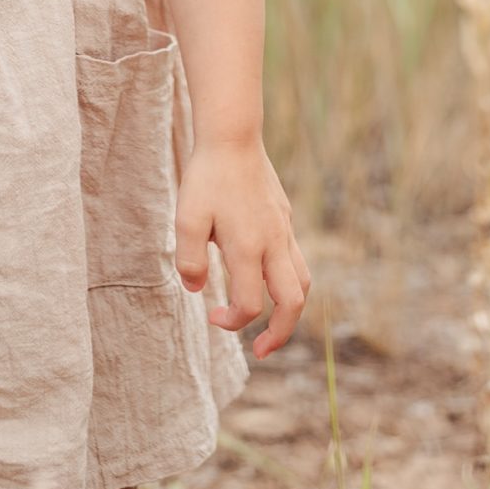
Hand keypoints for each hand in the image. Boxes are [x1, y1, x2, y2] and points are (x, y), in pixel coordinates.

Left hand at [174, 136, 310, 358]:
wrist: (233, 137)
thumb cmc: (207, 178)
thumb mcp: (186, 218)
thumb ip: (190, 260)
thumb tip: (198, 290)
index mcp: (249, 247)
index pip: (250, 304)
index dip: (232, 322)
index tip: (211, 315)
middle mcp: (273, 243)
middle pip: (293, 302)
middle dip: (279, 334)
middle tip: (260, 351)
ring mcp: (284, 231)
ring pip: (303, 282)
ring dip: (290, 310)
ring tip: (271, 325)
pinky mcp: (285, 219)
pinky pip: (295, 260)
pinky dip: (286, 281)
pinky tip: (262, 278)